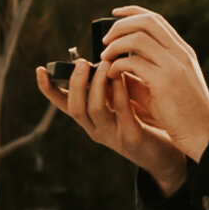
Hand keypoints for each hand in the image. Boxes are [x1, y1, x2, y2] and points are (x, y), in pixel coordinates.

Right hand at [36, 53, 192, 197]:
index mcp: (90, 119)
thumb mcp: (120, 101)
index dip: (48, 89)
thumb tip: (100, 57)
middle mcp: (96, 129)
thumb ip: (107, 86)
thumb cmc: (143, 120)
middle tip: (82, 63)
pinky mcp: (132, 138)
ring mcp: (112, 136)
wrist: (168, 153)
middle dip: (75, 83)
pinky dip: (119, 92)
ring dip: (96, 84)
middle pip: (74, 107)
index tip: (40, 69)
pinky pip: (122, 112)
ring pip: (93, 110)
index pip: (62, 104)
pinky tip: (122, 76)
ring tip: (105, 64)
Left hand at [95, 7, 208, 163]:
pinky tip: (112, 75)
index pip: (156, 19)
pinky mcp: (165, 82)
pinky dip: (117, 66)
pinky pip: (133, 63)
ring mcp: (174, 65)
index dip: (133, 12)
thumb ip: (145, 70)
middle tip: (105, 40)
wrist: (204, 135)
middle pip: (146, 22)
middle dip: (120, 26)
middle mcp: (180, 53)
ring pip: (138, 38)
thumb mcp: (166, 85)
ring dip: (115, 45)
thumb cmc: (183, 114)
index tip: (115, 13)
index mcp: (182, 51)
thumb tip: (115, 62)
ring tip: (104, 58)